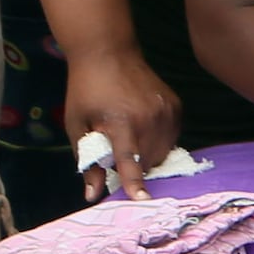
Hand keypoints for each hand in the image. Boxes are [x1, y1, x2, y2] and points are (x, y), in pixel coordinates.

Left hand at [64, 48, 180, 203]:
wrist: (108, 53)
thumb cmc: (86, 91)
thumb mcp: (77, 126)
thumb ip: (88, 162)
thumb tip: (93, 195)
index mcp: (120, 122)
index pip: (129, 160)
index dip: (134, 183)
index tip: (143, 200)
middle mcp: (147, 117)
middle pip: (149, 162)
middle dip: (135, 167)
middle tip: (118, 153)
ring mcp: (165, 111)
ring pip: (163, 152)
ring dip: (148, 156)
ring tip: (130, 138)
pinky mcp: (176, 106)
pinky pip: (172, 137)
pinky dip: (159, 141)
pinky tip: (143, 128)